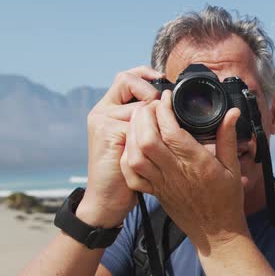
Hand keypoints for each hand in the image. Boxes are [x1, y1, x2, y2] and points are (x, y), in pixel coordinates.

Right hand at [77, 66, 163, 227]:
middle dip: (151, 93)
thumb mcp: (137, 142)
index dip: (145, 75)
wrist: (108, 201)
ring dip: (154, 113)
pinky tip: (157, 145)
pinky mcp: (108, 133)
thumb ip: (146, 122)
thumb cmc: (128, 174)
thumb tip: (170, 105)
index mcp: (110, 110)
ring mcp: (103, 121)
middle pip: (129, 81)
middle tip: (165, 108)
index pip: (126, 77)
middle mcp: (103, 111)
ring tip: (163, 131)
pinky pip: (137, 122)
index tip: (164, 82)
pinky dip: (151, 130)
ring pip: (137, 103)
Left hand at [120, 90, 248, 253]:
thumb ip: (228, 137)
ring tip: (141, 119)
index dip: (164, 110)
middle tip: (150, 104)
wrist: (216, 232)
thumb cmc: (226, 199)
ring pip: (135, 156)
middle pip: (147, 140)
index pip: (171, 132)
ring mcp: (161, 184)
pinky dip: (127, 157)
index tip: (166, 98)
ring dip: (133, 133)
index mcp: (196, 163)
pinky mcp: (153, 193)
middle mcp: (175, 172)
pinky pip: (131, 175)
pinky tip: (133, 144)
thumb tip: (232, 112)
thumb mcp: (232, 166)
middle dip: (144, 116)